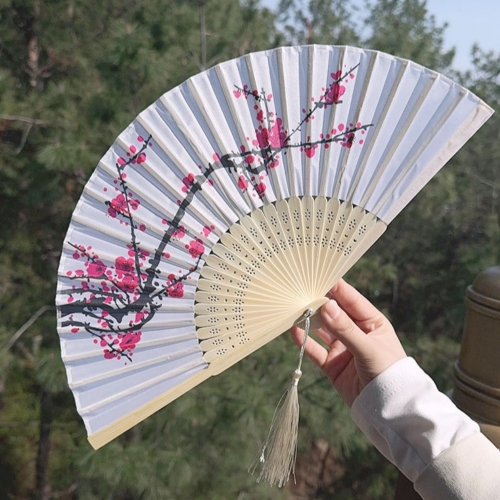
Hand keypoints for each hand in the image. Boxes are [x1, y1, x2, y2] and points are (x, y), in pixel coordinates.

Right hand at [291, 279, 406, 406]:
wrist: (389, 412)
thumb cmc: (389, 374)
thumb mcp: (368, 349)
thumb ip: (345, 329)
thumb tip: (326, 306)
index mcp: (371, 322)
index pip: (351, 299)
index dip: (336, 287)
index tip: (319, 275)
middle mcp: (356, 333)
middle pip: (334, 313)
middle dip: (318, 303)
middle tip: (300, 291)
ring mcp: (343, 349)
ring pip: (322, 329)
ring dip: (309, 320)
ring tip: (294, 309)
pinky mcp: (332, 365)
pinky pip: (315, 349)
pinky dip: (304, 340)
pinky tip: (294, 330)